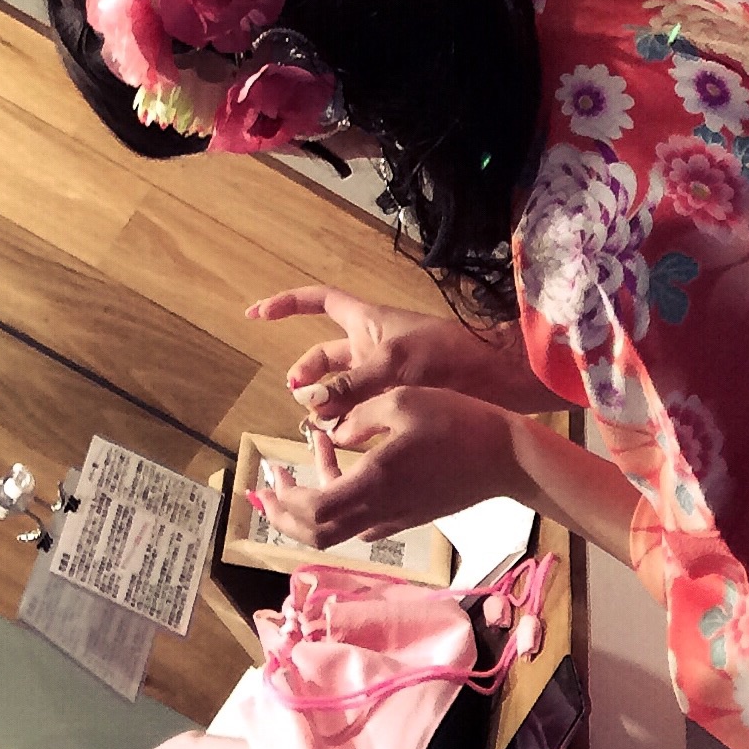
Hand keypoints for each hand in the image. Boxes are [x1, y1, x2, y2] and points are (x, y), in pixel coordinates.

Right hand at [248, 286, 482, 415]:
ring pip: (338, 392)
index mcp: (366, 321)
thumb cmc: (445, 356)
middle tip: (304, 404)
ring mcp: (380, 376)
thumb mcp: (395, 364)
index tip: (255, 316)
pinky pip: (358, 413)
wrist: (494, 379)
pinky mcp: (393, 402)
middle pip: (322, 359)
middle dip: (307, 379)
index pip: (318, 301)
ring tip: (324, 431)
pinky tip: (344, 447)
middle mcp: (368, 346)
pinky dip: (346, 427)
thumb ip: (352, 384)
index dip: (286, 305)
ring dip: (326, 409)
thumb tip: (311, 404)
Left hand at [255, 388, 519, 549]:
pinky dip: (339, 502)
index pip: (313, 512)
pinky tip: (344, 466)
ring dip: (312, 503)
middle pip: (318, 534)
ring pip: (338, 531)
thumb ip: (358, 416)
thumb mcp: (401, 400)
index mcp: (374, 482)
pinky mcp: (407, 517)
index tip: (266, 479)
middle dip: (286, 514)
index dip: (283, 502)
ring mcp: (395, 519)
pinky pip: (360, 522)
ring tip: (312, 454)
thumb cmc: (456, 421)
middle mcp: (380, 510)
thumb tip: (331, 434)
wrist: (503, 457)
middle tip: (270, 485)